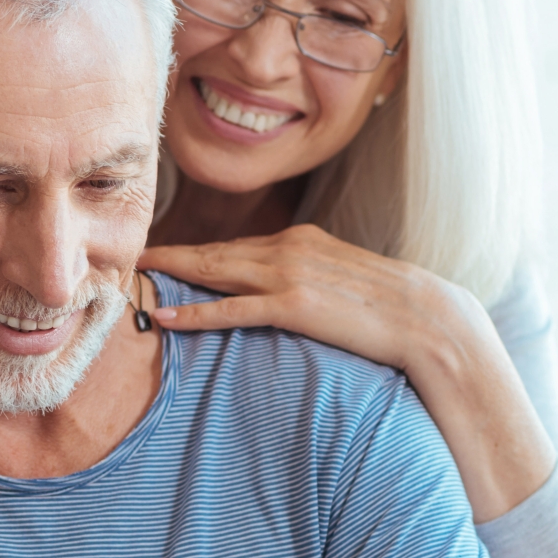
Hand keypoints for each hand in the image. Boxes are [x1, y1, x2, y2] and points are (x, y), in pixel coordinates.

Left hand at [137, 223, 453, 370]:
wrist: (428, 315)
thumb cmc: (389, 305)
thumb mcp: (341, 277)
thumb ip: (308, 276)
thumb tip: (285, 292)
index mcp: (299, 239)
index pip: (234, 246)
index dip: (194, 253)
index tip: (162, 257)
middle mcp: (288, 248)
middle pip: (214, 252)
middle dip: (170, 257)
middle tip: (130, 259)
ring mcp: (289, 274)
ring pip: (215, 272)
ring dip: (173, 276)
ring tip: (135, 279)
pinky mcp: (294, 304)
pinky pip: (232, 309)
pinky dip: (195, 313)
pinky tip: (165, 317)